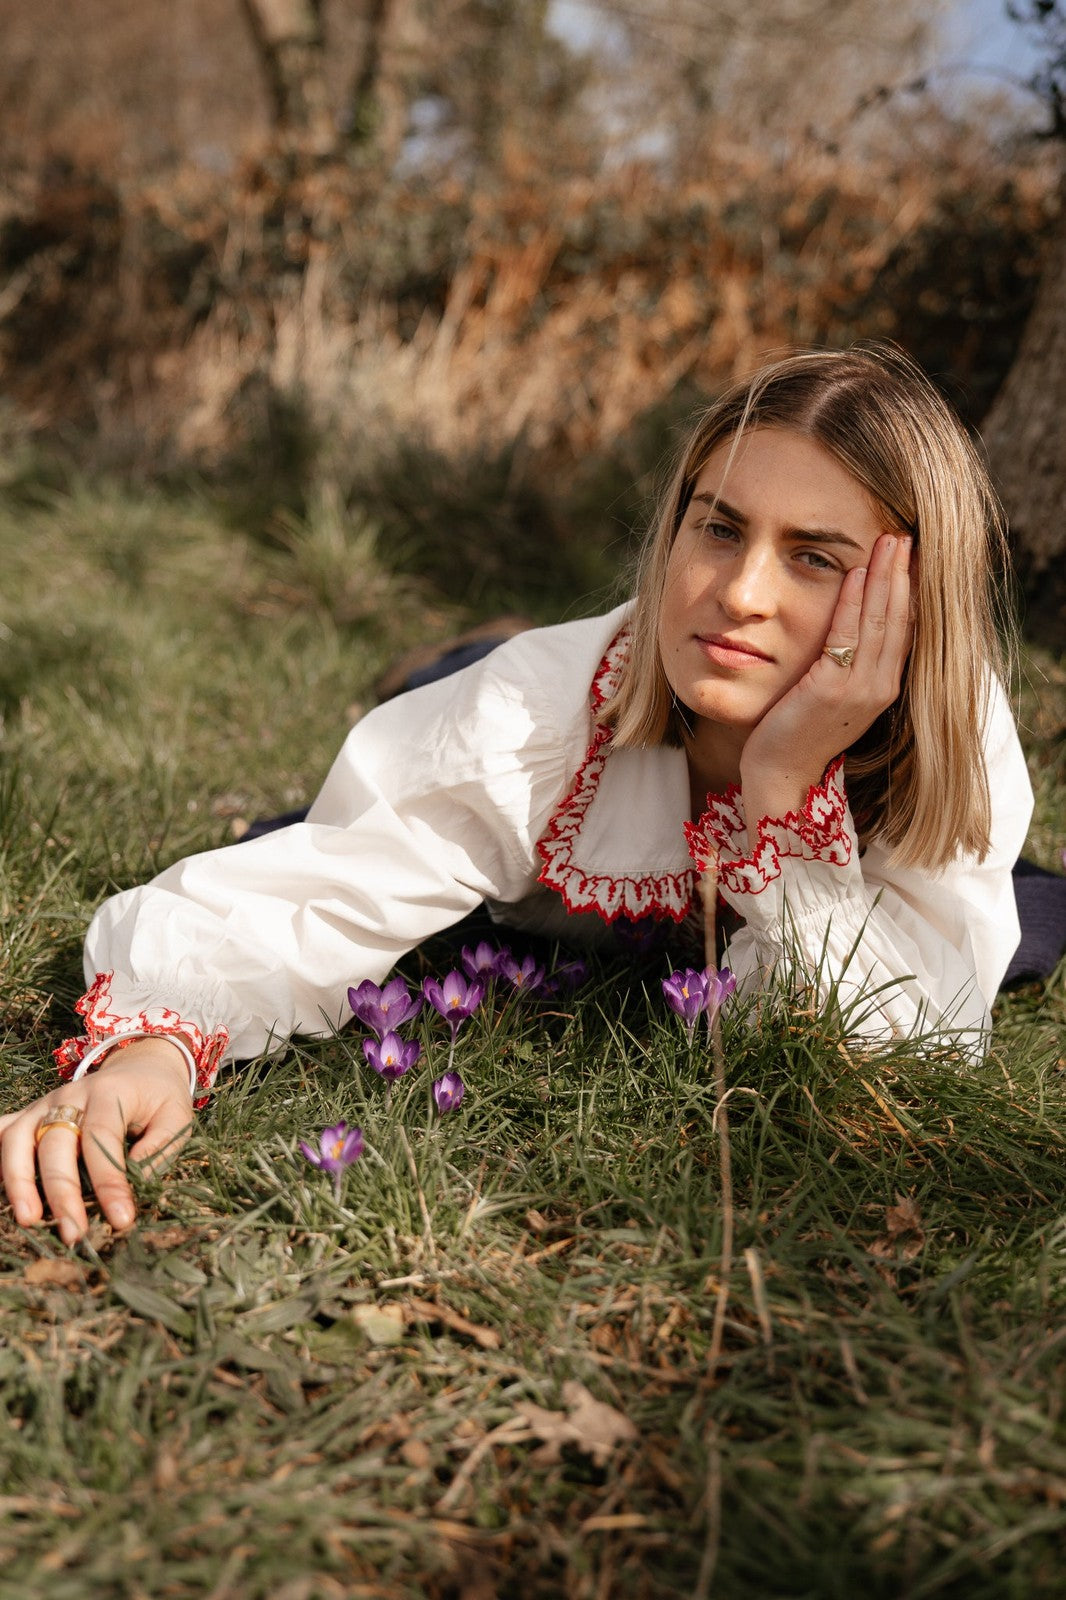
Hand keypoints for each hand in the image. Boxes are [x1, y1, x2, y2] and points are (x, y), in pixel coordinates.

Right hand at [0, 1038, 194, 1244]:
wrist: (139, 1067)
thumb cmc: (158, 1098)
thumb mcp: (176, 1116)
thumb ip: (160, 1147)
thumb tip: (137, 1183)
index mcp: (109, 1092)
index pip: (102, 1139)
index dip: (109, 1181)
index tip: (121, 1219)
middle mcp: (70, 1095)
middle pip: (55, 1144)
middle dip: (62, 1193)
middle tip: (75, 1234)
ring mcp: (45, 1104)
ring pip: (17, 1139)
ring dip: (19, 1181)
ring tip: (28, 1220)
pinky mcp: (31, 1114)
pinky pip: (3, 1131)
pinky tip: (3, 1192)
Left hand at [740, 531, 912, 816]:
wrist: (779, 775)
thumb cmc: (795, 733)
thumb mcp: (829, 694)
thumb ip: (843, 664)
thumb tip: (845, 630)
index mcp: (883, 687)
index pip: (904, 628)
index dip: (908, 589)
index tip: (907, 555)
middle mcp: (880, 687)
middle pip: (900, 618)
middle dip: (901, 573)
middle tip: (902, 535)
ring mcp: (860, 689)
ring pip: (881, 621)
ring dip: (884, 577)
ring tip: (887, 541)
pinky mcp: (833, 689)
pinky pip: (848, 636)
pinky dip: (854, 602)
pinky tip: (856, 573)